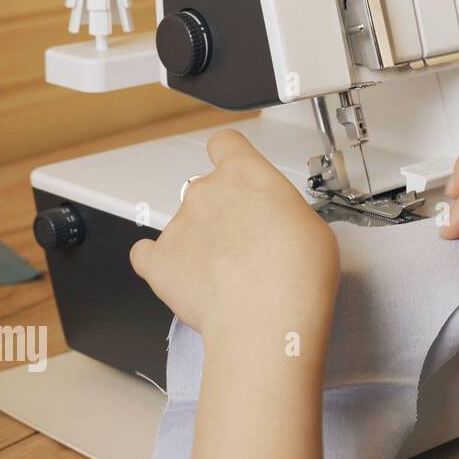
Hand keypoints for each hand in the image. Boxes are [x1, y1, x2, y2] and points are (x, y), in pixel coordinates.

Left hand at [129, 129, 339, 349]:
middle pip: (207, 189)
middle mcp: (206, 191)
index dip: (230, 156)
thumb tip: (277, 226)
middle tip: (248, 242)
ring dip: (201, 241)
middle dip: (223, 212)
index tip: (237, 169)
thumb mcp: (311, 224)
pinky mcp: (158, 261)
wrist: (268, 314)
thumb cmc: (297, 271)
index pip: (225, 143)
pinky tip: (183, 275)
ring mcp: (178, 225)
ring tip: (228, 275)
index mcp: (245, 173)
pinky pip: (147, 255)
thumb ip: (282, 212)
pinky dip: (160, 262)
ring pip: (185, 225)